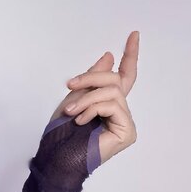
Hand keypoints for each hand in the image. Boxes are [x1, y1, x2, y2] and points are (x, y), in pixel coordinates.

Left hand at [50, 31, 138, 165]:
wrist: (56, 157)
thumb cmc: (61, 134)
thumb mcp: (74, 97)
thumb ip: (93, 78)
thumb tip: (109, 56)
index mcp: (108, 102)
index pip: (124, 75)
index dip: (130, 55)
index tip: (134, 35)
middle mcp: (119, 111)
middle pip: (116, 79)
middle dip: (92, 78)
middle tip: (71, 85)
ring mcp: (125, 122)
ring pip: (112, 92)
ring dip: (87, 98)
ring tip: (71, 111)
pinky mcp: (128, 131)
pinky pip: (113, 106)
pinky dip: (93, 109)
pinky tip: (81, 121)